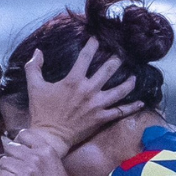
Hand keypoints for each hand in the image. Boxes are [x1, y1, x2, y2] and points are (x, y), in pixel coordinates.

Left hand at [0, 139, 79, 175]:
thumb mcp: (56, 166)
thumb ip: (43, 156)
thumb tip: (27, 148)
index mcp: (47, 150)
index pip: (24, 134)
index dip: (17, 142)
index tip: (17, 151)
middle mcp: (35, 157)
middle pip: (10, 148)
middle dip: (10, 158)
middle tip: (12, 168)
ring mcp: (25, 171)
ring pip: (3, 161)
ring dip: (3, 169)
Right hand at [25, 37, 143, 156]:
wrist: (50, 137)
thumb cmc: (41, 112)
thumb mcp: (34, 87)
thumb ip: (34, 67)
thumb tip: (37, 51)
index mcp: (73, 80)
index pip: (85, 57)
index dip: (92, 45)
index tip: (97, 39)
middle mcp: (89, 90)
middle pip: (108, 69)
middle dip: (116, 60)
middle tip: (121, 55)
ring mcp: (97, 104)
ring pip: (120, 90)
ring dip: (129, 82)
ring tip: (134, 76)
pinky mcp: (101, 118)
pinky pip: (121, 111)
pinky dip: (133, 107)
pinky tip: (141, 102)